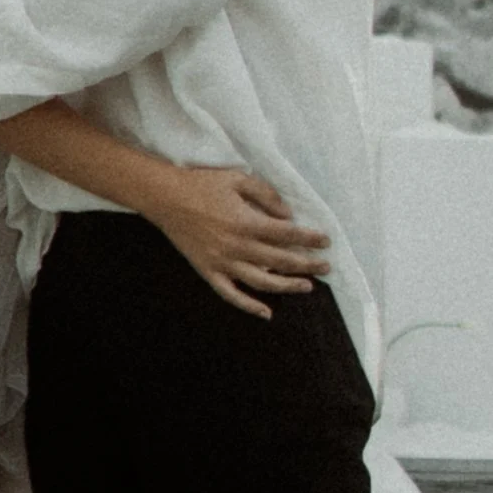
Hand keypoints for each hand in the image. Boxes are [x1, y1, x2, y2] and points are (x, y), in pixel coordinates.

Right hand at [148, 168, 329, 321]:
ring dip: (287, 286)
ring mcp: (222, 263)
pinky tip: (266, 312)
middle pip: (280, 261)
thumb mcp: (238, 179)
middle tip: (327, 267)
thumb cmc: (202, 184)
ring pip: (261, 282)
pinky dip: (249, 306)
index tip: (326, 242)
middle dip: (307, 264)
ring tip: (307, 287)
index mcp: (246, 222)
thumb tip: (288, 215)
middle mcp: (237, 247)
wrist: (165, 197)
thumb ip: (266, 196)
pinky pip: (231, 295)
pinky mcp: (208, 271)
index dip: (309, 239)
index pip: (287, 235)